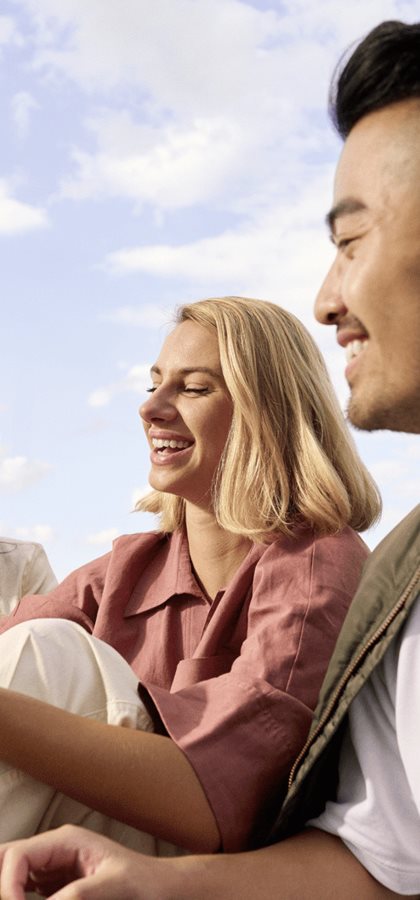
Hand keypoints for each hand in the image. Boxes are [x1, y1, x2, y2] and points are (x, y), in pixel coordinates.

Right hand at [0, 825, 181, 898]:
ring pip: (13, 876)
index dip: (7, 885)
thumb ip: (78, 895)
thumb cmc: (144, 883)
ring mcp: (52, 869)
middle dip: (3, 884)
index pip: (17, 855)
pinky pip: (26, 891)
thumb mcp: (114, 887)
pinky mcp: (55, 887)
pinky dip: (20, 897)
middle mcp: (54, 851)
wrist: (162, 891)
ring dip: (10, 891)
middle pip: (7, 858)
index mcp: (65, 841)